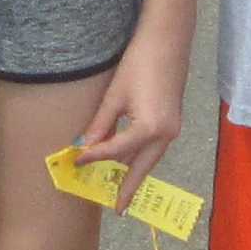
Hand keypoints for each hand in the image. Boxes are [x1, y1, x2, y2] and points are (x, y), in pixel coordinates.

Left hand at [74, 19, 188, 198]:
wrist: (167, 41)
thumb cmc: (140, 63)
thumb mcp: (115, 96)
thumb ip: (100, 124)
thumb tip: (85, 146)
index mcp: (150, 128)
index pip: (116, 151)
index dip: (95, 157)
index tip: (77, 162)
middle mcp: (166, 134)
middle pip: (142, 167)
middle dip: (129, 187)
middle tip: (117, 207)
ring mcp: (173, 129)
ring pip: (149, 158)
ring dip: (134, 171)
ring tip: (119, 187)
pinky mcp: (172, 121)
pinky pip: (154, 146)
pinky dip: (140, 155)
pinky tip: (126, 159)